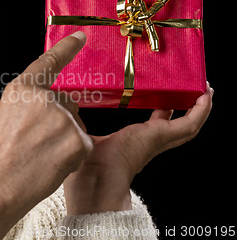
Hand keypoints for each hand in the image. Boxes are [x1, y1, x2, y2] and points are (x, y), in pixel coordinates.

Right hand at [0, 32, 92, 239]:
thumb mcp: (5, 116)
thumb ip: (30, 104)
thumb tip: (53, 106)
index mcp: (22, 89)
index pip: (49, 62)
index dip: (66, 48)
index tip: (81, 35)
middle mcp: (45, 99)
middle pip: (67, 102)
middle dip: (58, 120)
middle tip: (34, 142)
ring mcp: (63, 119)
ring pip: (75, 124)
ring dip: (64, 138)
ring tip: (38, 156)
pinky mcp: (78, 141)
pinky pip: (82, 144)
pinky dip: (71, 155)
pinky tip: (51, 165)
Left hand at [65, 82, 213, 214]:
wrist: (94, 182)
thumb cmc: (85, 167)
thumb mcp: (83, 137)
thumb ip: (78, 125)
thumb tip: (66, 110)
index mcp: (133, 143)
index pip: (153, 126)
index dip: (162, 113)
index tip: (164, 99)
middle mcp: (149, 143)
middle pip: (174, 126)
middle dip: (185, 108)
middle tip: (191, 90)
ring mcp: (157, 140)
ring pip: (187, 126)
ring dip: (198, 108)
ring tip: (203, 88)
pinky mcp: (161, 136)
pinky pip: (189, 124)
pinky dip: (200, 111)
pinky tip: (205, 95)